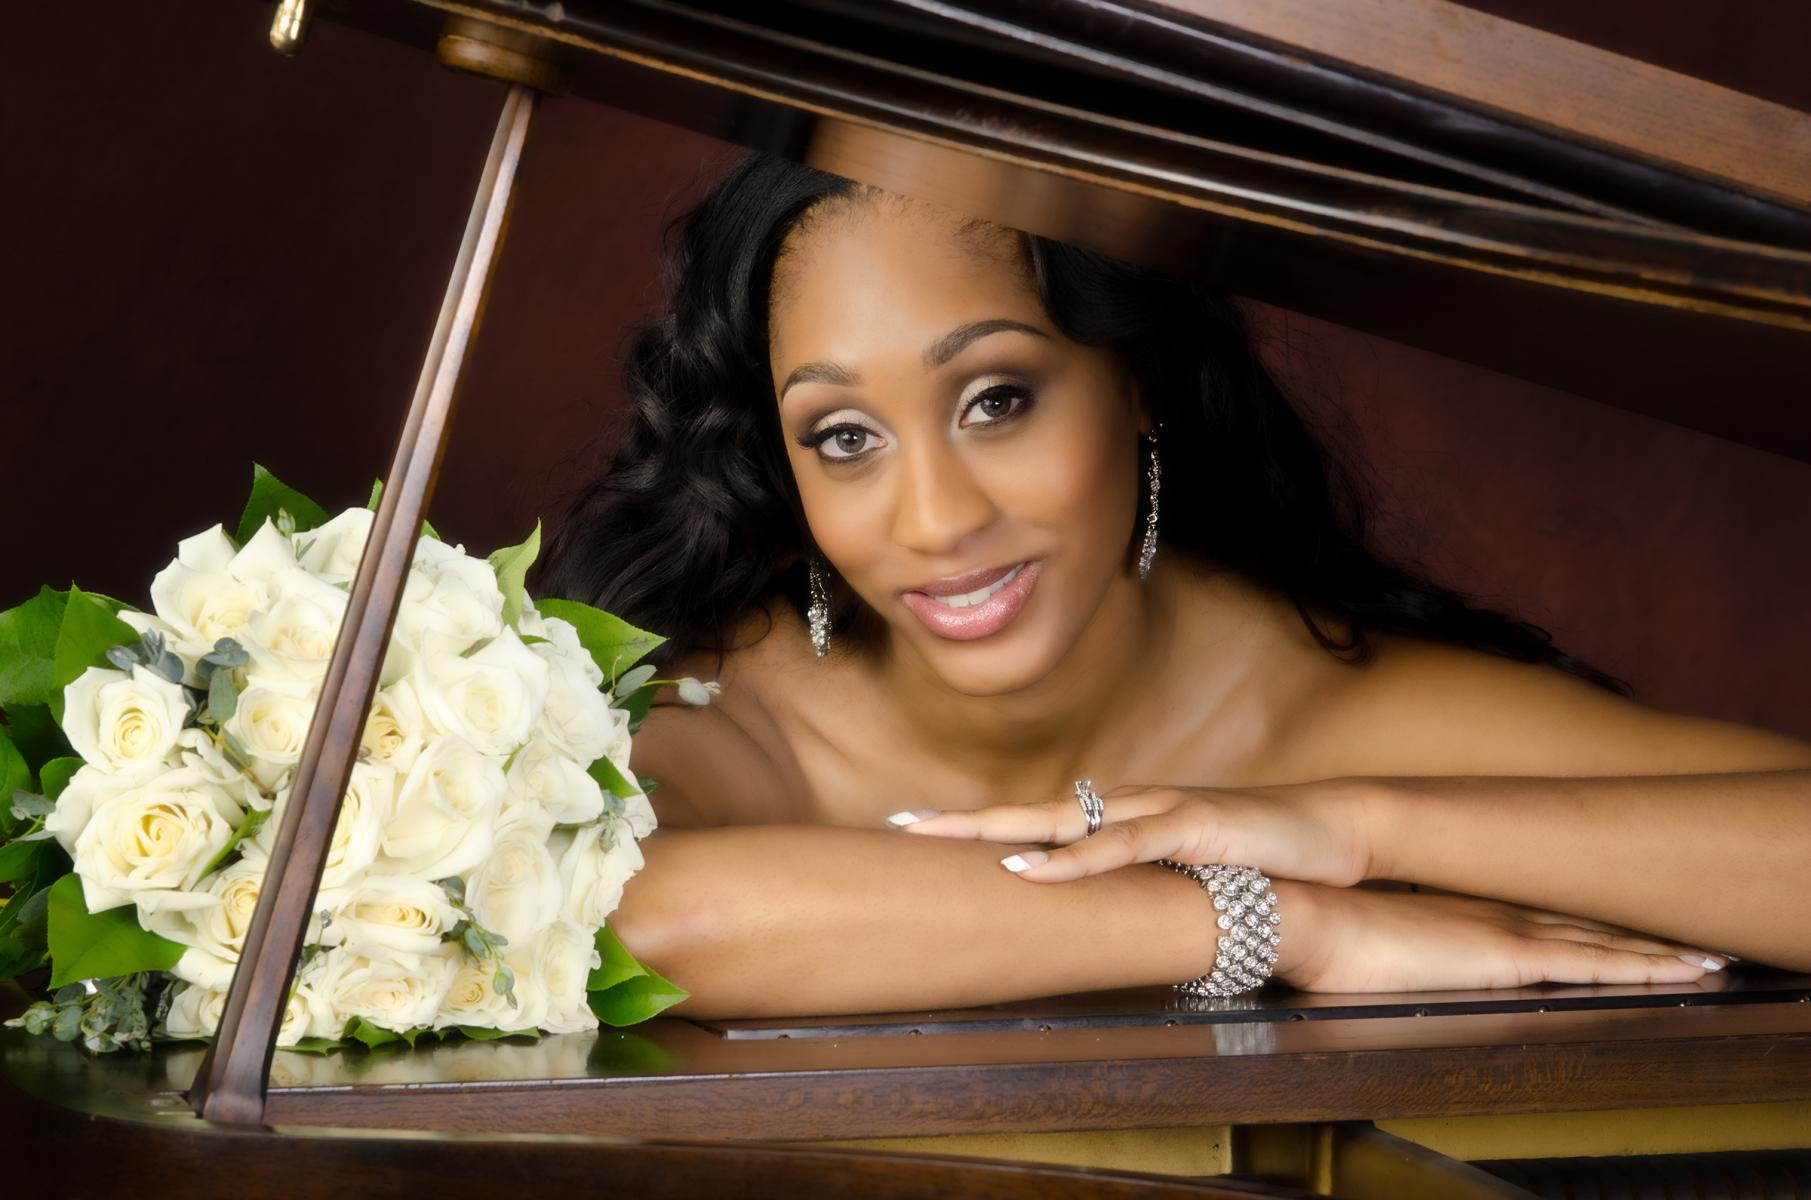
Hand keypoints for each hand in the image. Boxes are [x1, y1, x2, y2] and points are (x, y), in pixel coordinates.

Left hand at [890, 781, 1376, 887]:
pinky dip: (1074, 859)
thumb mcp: (1183, 880)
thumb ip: (1137, 890)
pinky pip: (1123, 845)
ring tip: (942, 841)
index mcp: (1121, 819)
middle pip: (1030, 812)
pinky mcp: (1192, 826)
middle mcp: (1128, 806)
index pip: (1037, 822)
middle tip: (900, 826)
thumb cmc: (1254, 858)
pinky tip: (1033, 868)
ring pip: (1064, 821)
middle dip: (963, 823)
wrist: (1330, 833)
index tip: (917, 834)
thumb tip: (1093, 918)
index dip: (978, 829)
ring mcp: (1158, 811)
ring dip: (1001, 833)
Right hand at [1272, 880, 1730, 991]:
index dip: (1582, 913)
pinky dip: (1644, 967)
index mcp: (1461, 906)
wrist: (1305, 913)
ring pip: (1603, 940)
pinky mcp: (1509, 955)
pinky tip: (1680, 974)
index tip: (1615, 917)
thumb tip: (1371, 939)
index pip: (1538, 911)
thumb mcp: (1363, 931)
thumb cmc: (1319, 925)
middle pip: (1582, 919)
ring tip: (1702, 959)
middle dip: (1633, 928)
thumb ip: (1387, 933)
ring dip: (1654, 951)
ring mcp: (1506, 929)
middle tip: (1680, 935)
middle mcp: (1493, 910)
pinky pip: (1595, 964)